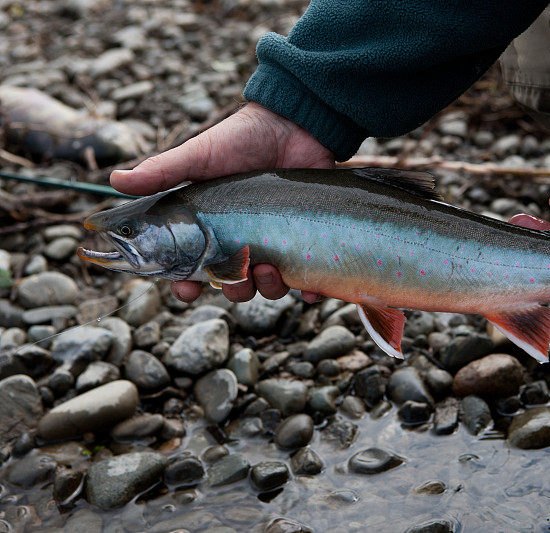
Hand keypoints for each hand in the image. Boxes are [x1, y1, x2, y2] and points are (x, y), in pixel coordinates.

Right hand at [111, 102, 333, 303]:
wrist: (294, 124)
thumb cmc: (242, 139)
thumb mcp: (199, 155)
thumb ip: (163, 172)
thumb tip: (116, 181)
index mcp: (211, 229)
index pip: (193, 268)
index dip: (186, 283)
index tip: (185, 288)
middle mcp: (243, 242)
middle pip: (234, 285)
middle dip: (233, 289)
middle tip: (237, 276)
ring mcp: (276, 243)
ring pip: (269, 286)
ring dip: (268, 288)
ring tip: (270, 268)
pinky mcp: (308, 240)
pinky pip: (311, 278)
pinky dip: (312, 290)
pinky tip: (312, 289)